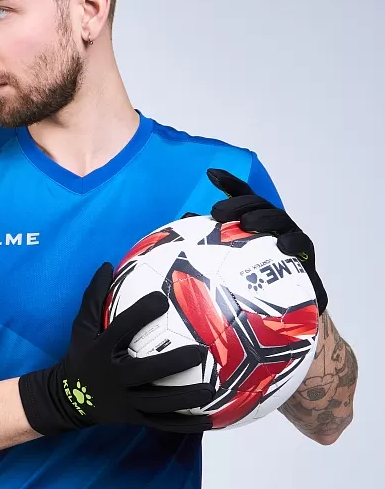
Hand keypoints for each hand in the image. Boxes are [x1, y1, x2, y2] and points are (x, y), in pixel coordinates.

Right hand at [18, 262, 214, 435]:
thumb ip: (93, 297)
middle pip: (145, 372)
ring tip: (211, 389)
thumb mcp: (81, 328)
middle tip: (201, 352)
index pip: (121, 330)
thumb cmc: (80, 357)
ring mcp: (124, 402)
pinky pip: (162, 424)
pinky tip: (210, 421)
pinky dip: (185, 424)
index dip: (140, 314)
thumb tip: (107, 264)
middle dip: (172, 363)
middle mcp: (113, 378)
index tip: (162, 299)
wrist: (66, 400)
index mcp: (101, 352)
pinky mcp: (133, 419)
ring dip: (185, 397)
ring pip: (158, 403)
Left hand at [206, 169, 327, 313]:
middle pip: (260, 206)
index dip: (229, 184)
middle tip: (217, 213)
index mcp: (257, 222)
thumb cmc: (254, 284)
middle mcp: (275, 227)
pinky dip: (294, 245)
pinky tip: (283, 247)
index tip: (210, 174)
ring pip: (281, 222)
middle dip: (239, 204)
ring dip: (265, 219)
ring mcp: (292, 241)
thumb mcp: (228, 262)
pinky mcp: (306, 260)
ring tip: (248, 224)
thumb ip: (210, 240)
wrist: (284, 315)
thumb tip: (183, 222)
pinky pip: (303, 248)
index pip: (244, 198)